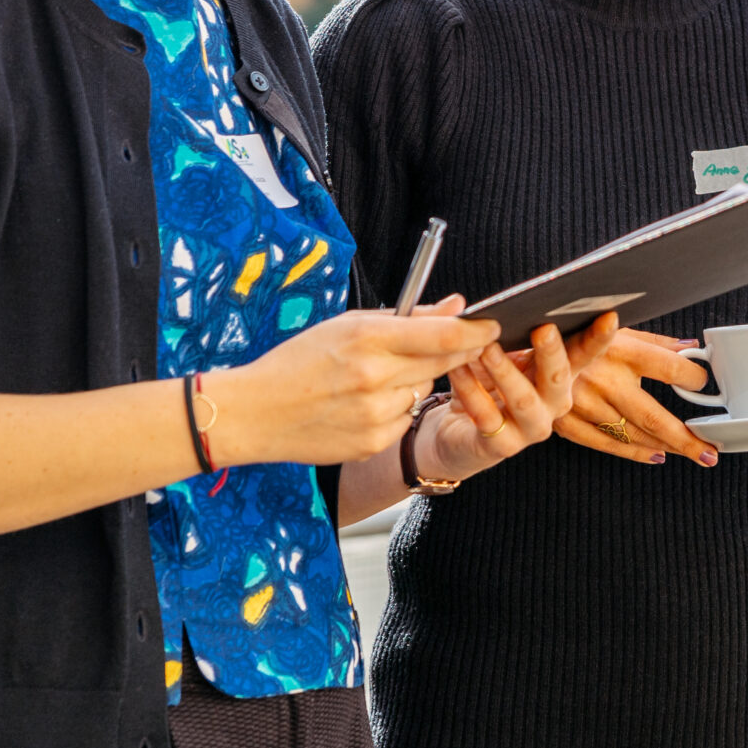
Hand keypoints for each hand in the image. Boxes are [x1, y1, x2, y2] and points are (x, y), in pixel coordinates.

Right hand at [206, 301, 501, 467]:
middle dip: (457, 351)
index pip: (443, 335)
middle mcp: (375, 378)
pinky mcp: (373, 442)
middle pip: (443, 362)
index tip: (492, 325)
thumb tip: (456, 305)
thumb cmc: (299, 361)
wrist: (255, 413)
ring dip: (414, 380)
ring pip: (423, 390)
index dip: (476, 330)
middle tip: (456, 342)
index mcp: (367, 340)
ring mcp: (375, 415)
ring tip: (374, 377)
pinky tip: (363, 403)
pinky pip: (405, 418)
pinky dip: (396, 407)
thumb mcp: (348, 325)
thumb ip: (408, 316)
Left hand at [419, 313, 619, 480]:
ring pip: (524, 400)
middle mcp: (553, 404)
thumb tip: (501, 306)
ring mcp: (531, 428)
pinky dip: (471, 389)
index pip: (584, 354)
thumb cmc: (486, 384)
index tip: (609, 316)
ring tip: (487, 347)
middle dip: (553, 352)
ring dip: (505, 371)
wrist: (459, 431)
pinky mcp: (502, 446)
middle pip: (559, 377)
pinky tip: (459, 368)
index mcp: (560, 375)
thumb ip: (508, 332)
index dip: (598, 338)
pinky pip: (487, 416)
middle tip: (543, 328)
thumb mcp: (502, 354)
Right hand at [556, 328, 718, 466]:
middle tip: (710, 452)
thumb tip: (690, 347)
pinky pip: (606, 445)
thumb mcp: (616, 329)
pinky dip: (634, 452)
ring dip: (666, 447)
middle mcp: (604, 380)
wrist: (522, 353)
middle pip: (654, 417)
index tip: (702, 383)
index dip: (693, 378)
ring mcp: (584, 406)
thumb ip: (655, 342)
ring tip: (691, 452)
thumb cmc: (574, 336)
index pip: (669, 368)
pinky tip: (656, 455)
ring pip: (633, 435)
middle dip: (686, 439)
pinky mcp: (567, 423)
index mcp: (620, 350)